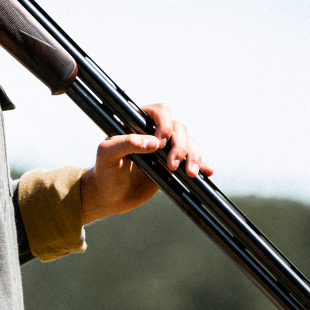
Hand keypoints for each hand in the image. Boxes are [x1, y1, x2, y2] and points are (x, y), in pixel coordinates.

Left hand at [79, 103, 211, 224]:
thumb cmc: (104, 172)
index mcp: (137, 124)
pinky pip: (191, 160)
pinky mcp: (172, 165)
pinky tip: (205, 172)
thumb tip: (153, 142)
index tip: (161, 143)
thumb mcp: (107, 155)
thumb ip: (125, 143)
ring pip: (188, 142)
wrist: (109, 197)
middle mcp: (153, 133)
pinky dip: (201, 164)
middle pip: (179, 128)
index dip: (165, 124)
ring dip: (193, 156)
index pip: (159, 112)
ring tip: (190, 174)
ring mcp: (164, 149)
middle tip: (171, 166)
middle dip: (180, 145)